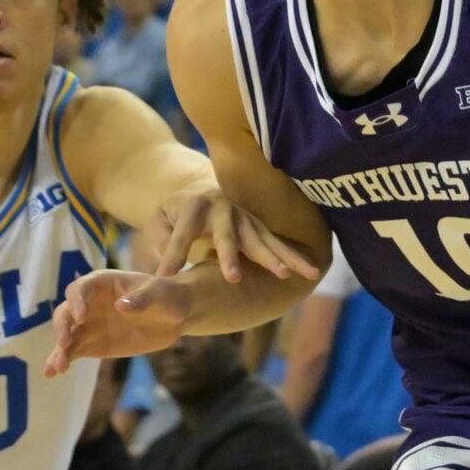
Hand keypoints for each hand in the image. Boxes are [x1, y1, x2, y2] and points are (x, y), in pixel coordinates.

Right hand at [44, 270, 194, 376]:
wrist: (175, 315)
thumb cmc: (167, 296)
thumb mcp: (159, 294)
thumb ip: (141, 299)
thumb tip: (120, 307)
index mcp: (102, 283)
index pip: (81, 289)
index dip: (77, 301)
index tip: (82, 317)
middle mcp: (89, 303)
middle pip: (66, 312)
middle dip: (63, 327)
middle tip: (65, 343)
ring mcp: (89, 324)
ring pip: (67, 336)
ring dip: (60, 350)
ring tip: (58, 367)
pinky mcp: (93, 344)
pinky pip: (74, 351)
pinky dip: (62, 361)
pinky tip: (51, 373)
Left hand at [144, 190, 320, 284]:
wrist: (200, 191)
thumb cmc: (175, 214)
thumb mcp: (158, 221)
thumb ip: (160, 240)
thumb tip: (166, 269)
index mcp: (195, 205)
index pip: (183, 233)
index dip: (174, 254)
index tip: (164, 278)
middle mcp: (223, 208)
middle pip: (227, 234)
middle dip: (230, 256)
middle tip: (232, 278)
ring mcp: (245, 217)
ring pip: (260, 240)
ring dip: (273, 258)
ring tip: (285, 275)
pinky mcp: (259, 227)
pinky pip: (277, 244)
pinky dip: (294, 257)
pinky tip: (311, 272)